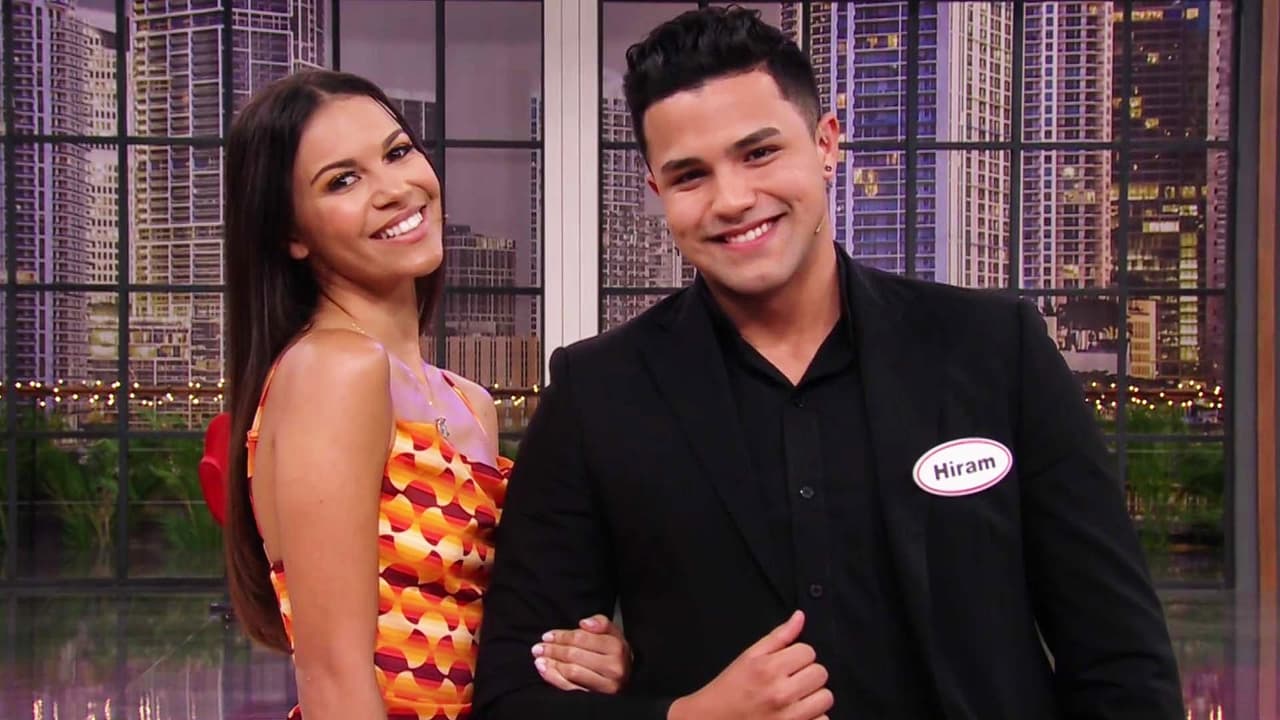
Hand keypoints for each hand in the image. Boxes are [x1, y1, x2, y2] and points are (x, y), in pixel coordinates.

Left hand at [532, 614, 631, 693]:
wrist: (628, 677)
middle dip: (553, 650)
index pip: (582, 639)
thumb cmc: (615, 653)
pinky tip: (545, 671)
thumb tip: (584, 624)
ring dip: (551, 664)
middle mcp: (613, 667)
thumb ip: (600, 623)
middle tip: (538, 647)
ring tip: (539, 658)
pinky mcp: (596, 697)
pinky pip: (570, 688)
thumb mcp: (613, 633)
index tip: (547, 636)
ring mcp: (605, 685)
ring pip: (571, 671)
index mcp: (616, 647)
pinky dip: (554, 678)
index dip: (562, 636)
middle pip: (574, 655)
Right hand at [667, 611, 831, 719]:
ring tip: (795, 698)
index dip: (799, 656)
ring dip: (813, 697)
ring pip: (825, 698)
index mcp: (768, 669)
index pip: (808, 652)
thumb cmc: (730, 689)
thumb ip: (778, 636)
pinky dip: (814, 718)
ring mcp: (789, 717)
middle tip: (791, 681)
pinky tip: (797, 714)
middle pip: (820, 674)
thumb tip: (800, 617)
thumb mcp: (749, 656)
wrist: (713, 719)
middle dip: (808, 675)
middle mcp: (780, 693)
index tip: (788, 664)